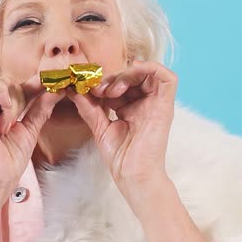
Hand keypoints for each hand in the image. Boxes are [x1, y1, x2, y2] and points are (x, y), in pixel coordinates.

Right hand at [0, 73, 65, 205]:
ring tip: (11, 121)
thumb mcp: (31, 128)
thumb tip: (56, 90)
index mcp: (1, 109)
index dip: (35, 83)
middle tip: (23, 116)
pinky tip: (6, 115)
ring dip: (12, 98)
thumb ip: (41, 108)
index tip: (52, 82)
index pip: (19, 86)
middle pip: (11, 81)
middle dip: (24, 93)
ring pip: (0, 80)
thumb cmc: (10, 158)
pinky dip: (1, 93)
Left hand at [66, 60, 177, 199]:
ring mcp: (156, 104)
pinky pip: (168, 78)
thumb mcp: (99, 126)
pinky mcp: (165, 106)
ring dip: (127, 74)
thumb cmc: (120, 156)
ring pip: (148, 72)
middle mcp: (145, 103)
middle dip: (114, 77)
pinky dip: (150, 68)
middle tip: (98, 90)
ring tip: (112, 90)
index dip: (105, 81)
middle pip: (134, 75)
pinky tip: (131, 75)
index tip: (88, 90)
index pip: (121, 83)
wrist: (131, 174)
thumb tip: (74, 89)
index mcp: (131, 108)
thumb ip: (88, 107)